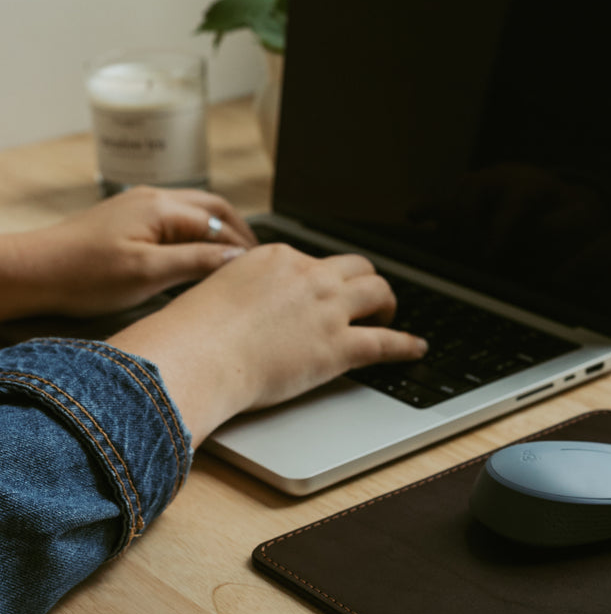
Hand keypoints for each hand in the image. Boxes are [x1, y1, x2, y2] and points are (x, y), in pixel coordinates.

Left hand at [0, 186, 254, 320]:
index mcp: (162, 207)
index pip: (221, 223)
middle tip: (255, 264)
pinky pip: (174, 221)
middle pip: (213, 209)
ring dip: (217, 233)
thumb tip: (237, 258)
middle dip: (238, 233)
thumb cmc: (83, 275)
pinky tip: (195, 259)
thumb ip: (196, 261)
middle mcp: (154, 198)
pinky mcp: (128, 221)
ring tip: (231, 263)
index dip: (244, 248)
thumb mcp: (148, 273)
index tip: (260, 272)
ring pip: (194, 213)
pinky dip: (195, 236)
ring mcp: (139, 207)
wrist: (34, 272)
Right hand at [109, 243, 427, 442]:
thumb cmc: (192, 332)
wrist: (196, 355)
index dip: (321, 279)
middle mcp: (308, 275)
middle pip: (354, 267)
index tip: (322, 291)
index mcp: (276, 258)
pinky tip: (416, 349)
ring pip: (377, 291)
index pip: (311, 262)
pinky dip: (406, 344)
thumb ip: (239, 290)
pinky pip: (386, 341)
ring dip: (387, 303)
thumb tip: (239, 303)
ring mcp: (327, 308)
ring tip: (388, 316)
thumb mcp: (215, 290)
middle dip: (363, 281)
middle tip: (365, 299)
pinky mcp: (338, 345)